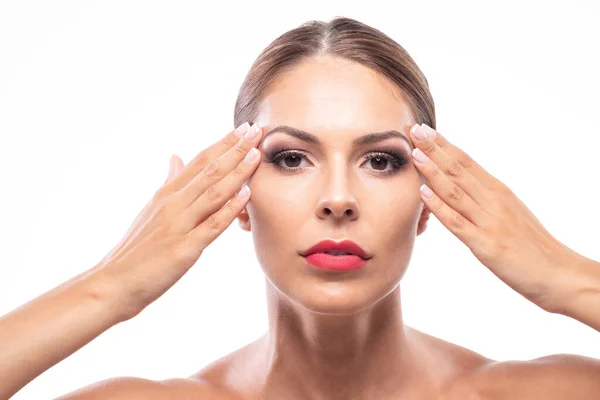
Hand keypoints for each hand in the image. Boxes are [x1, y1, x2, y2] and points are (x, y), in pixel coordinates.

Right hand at [93, 122, 262, 319]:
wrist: (112, 283)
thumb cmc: (135, 249)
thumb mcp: (150, 209)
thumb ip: (168, 183)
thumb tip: (175, 157)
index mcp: (166, 194)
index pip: (199, 162)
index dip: (223, 144)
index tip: (243, 128)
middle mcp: (172, 204)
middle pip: (208, 171)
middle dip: (235, 149)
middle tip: (256, 129)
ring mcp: (178, 225)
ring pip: (212, 192)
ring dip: (236, 172)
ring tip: (256, 154)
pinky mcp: (184, 249)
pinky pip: (211, 225)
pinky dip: (229, 208)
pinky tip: (245, 194)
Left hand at [408, 123, 575, 309]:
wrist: (559, 273)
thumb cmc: (533, 246)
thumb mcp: (510, 212)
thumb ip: (486, 199)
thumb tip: (463, 186)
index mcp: (498, 191)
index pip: (465, 161)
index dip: (443, 144)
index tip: (423, 129)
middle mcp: (493, 201)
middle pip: (458, 170)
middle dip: (433, 149)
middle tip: (413, 129)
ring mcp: (489, 221)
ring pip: (455, 190)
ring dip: (433, 171)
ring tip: (414, 154)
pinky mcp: (485, 244)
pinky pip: (457, 222)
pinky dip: (439, 206)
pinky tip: (423, 193)